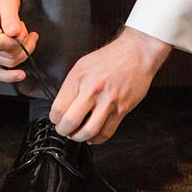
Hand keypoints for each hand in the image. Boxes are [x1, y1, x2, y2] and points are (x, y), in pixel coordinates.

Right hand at [0, 0, 38, 84]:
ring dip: (20, 52)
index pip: (0, 43)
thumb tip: (14, 33)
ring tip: (23, 35)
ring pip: (6, 63)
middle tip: (28, 31)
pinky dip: (8, 76)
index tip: (27, 30)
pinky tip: (20, 74)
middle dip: (24, 46)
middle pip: (6, 56)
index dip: (18, 41)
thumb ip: (11, 17)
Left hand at [50, 28, 171, 144]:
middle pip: (71, 122)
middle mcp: (94, 90)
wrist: (137, 53)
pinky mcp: (122, 109)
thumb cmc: (110, 58)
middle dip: (64, 131)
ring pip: (89, 131)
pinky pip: (107, 132)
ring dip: (79, 137)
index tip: (57, 119)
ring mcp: (109, 101)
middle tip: (64, 129)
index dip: (54, 119)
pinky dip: (97, 139)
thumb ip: (71, 86)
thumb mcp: (82, 65)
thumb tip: (63, 106)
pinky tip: (93, 135)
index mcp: (80, 78)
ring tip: (78, 134)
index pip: (58, 108)